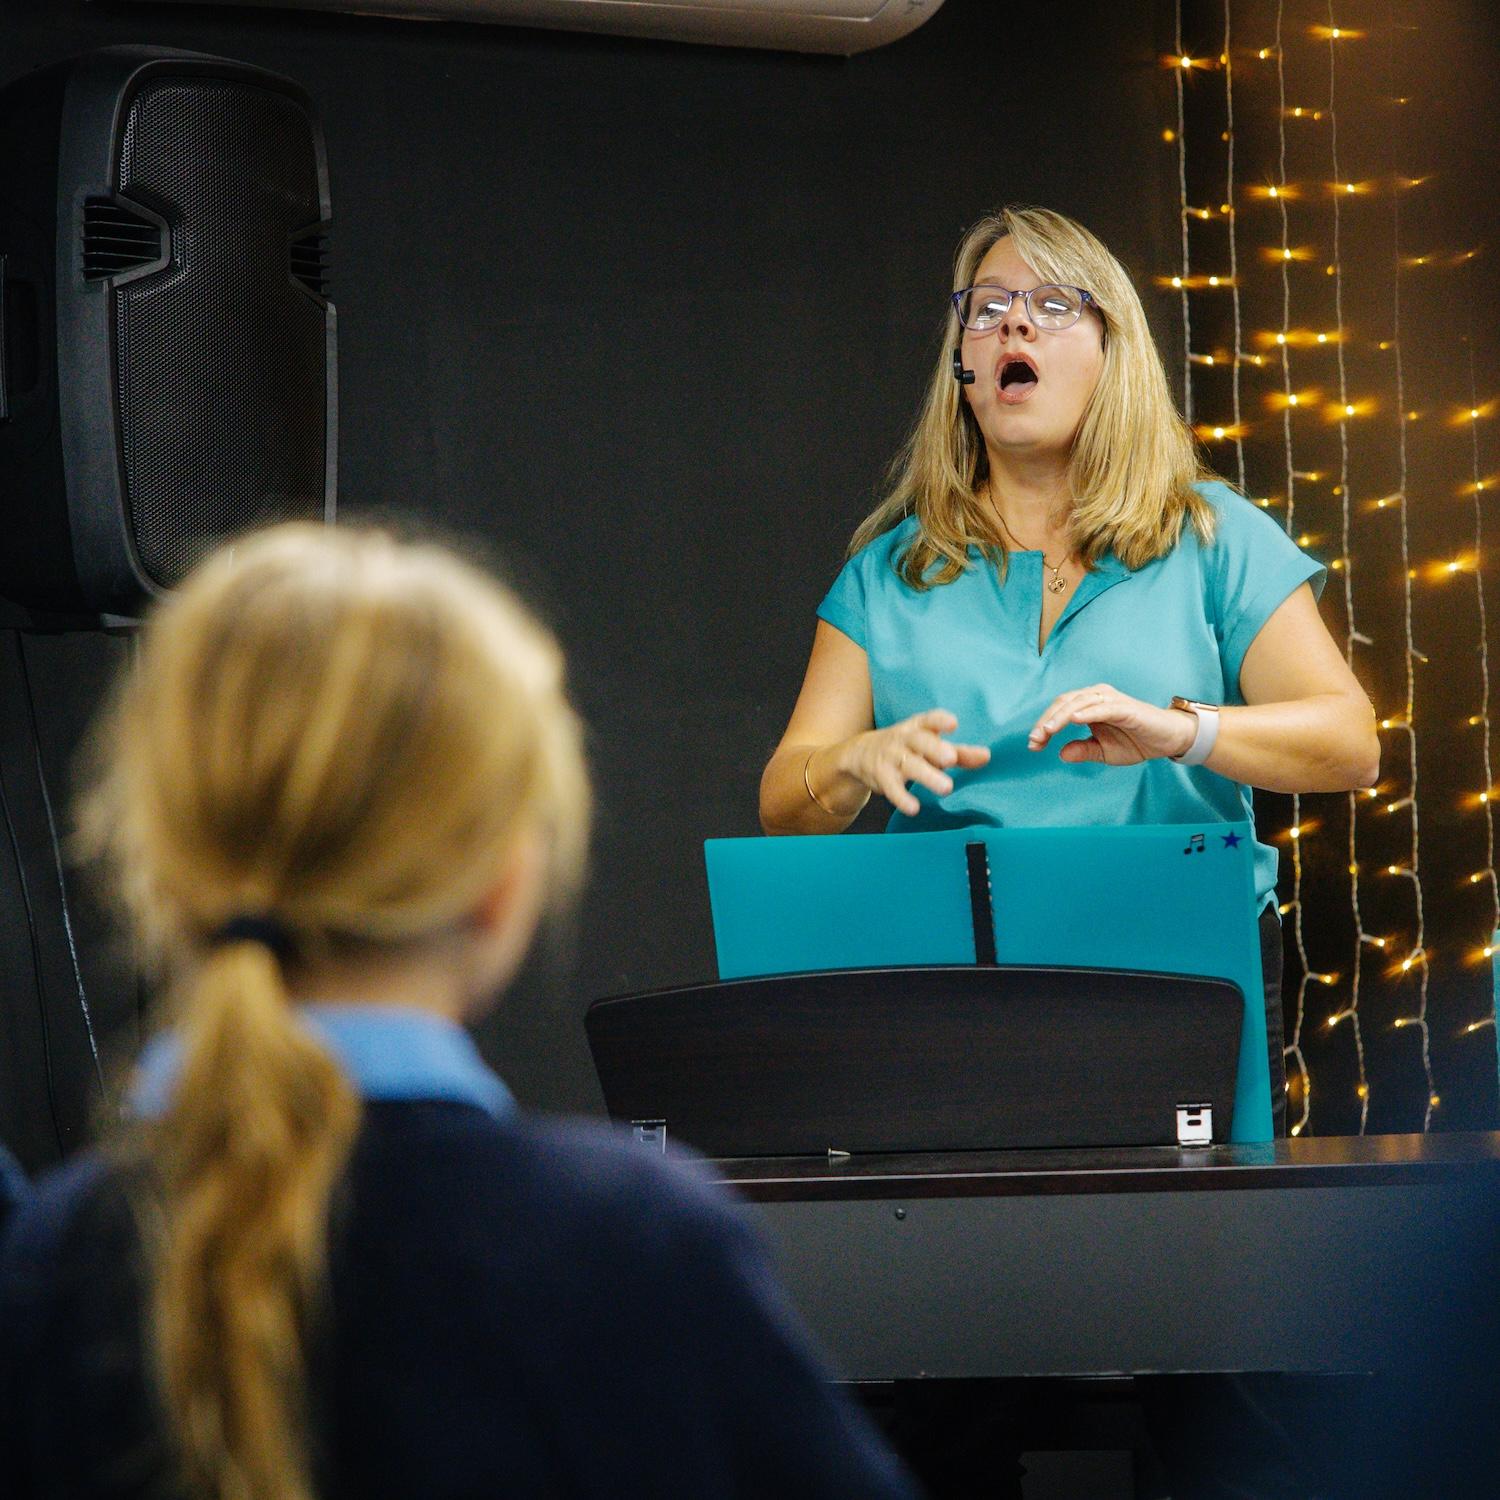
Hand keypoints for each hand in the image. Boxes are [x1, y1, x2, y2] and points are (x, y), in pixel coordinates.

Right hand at [845, 710, 991, 816]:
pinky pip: (891, 787)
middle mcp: (904, 739)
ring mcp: (891, 757)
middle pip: (919, 741)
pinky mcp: (881, 776)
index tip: (953, 724)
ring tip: (946, 788)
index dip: (940, 720)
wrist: (861, 753)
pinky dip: (902, 798)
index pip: (929, 720)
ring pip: (909, 765)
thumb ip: (960, 753)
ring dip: (927, 776)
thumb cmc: (907, 748)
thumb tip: (987, 756)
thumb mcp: (931, 746)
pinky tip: (914, 808)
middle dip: (934, 748)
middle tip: (951, 758)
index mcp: (918, 727)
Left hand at [1027, 684, 1197, 765]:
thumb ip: (1083, 751)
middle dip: (1046, 722)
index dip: (1044, 725)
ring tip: (1047, 732)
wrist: (1168, 740)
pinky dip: (1086, 712)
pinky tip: (1073, 720)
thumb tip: (1060, 754)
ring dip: (1060, 717)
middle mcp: (1097, 697)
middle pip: (1064, 703)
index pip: (1059, 710)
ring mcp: (1111, 700)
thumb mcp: (1104, 752)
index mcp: (1088, 705)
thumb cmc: (1136, 741)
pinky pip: (1102, 708)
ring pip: (1078, 703)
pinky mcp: (1125, 708)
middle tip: (1034, 740)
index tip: (1033, 745)